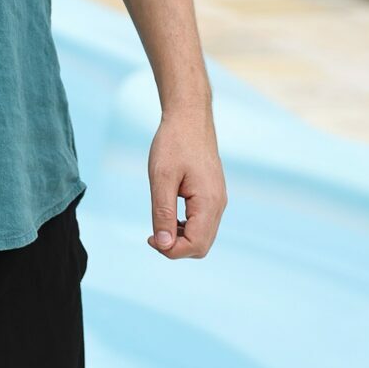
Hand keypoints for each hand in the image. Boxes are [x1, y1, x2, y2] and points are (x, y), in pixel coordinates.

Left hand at [147, 111, 227, 257]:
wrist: (189, 117)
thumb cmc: (173, 143)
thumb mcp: (161, 178)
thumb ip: (163, 213)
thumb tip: (163, 244)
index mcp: (208, 202)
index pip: (195, 246)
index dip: (171, 250)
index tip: (150, 237)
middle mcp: (218, 205)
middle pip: (201, 246)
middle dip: (176, 247)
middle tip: (152, 233)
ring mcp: (217, 200)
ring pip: (203, 236)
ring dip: (180, 238)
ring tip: (159, 223)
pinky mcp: (212, 194)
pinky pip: (202, 223)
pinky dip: (186, 227)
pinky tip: (169, 216)